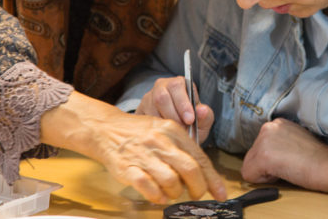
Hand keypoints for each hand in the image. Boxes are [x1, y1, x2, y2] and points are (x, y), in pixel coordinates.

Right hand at [41, 92, 225, 203]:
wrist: (106, 130)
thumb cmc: (140, 133)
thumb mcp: (165, 131)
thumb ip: (183, 149)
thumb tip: (204, 173)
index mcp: (173, 131)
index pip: (200, 157)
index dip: (213, 179)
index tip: (221, 193)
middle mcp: (160, 141)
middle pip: (190, 170)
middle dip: (198, 188)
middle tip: (196, 194)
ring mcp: (144, 155)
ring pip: (171, 181)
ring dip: (176, 193)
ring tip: (172, 192)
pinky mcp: (128, 169)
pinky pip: (149, 189)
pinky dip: (157, 197)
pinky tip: (158, 195)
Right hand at [136, 76, 214, 144]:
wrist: (175, 135)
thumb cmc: (191, 124)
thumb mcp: (202, 122)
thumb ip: (206, 116)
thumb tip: (202, 110)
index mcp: (179, 84)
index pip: (177, 86)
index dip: (183, 103)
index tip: (190, 119)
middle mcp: (161, 87)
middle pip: (161, 97)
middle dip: (173, 116)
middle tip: (182, 129)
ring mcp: (148, 99)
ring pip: (151, 110)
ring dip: (164, 124)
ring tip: (174, 133)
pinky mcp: (139, 112)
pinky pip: (143, 120)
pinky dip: (154, 129)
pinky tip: (162, 135)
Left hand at [240, 118, 327, 194]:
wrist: (326, 165)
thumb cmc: (316, 158)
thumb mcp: (294, 140)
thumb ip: (278, 143)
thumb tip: (266, 157)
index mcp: (276, 123)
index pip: (259, 146)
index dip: (273, 159)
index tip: (290, 158)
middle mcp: (268, 127)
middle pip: (251, 156)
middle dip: (266, 165)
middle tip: (289, 164)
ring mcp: (264, 140)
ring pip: (249, 166)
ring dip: (266, 172)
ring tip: (287, 167)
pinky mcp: (263, 156)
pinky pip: (249, 175)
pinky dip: (264, 180)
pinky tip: (282, 172)